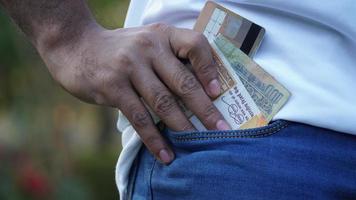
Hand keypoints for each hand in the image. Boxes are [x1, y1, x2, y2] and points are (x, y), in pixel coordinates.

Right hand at [40, 23, 229, 163]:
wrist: (77, 46)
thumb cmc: (120, 49)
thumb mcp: (148, 41)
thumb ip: (170, 58)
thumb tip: (201, 90)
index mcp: (162, 34)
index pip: (196, 45)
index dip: (210, 70)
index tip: (218, 93)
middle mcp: (149, 47)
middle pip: (183, 82)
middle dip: (205, 109)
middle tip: (220, 129)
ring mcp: (130, 66)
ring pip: (164, 102)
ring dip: (182, 126)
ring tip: (196, 143)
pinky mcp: (113, 86)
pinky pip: (140, 117)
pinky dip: (154, 139)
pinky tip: (165, 153)